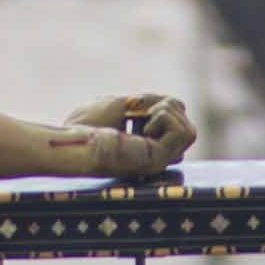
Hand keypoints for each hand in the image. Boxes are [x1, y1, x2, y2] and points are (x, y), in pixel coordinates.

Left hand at [63, 92, 193, 179]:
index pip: (175, 120)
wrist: (75, 142)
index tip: (132, 110)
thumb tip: (174, 104)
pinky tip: (142, 129)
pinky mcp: (159, 161)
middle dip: (165, 107)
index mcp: (145, 146)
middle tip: (137, 113)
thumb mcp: (121, 104)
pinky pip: (185, 133)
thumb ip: (148, 104)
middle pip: (185, 123)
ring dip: (166, 113)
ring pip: (189, 130)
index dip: (161, 107)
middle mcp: (154, 156)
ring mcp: (158, 161)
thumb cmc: (87, 126)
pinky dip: (165, 119)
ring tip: (140, 120)